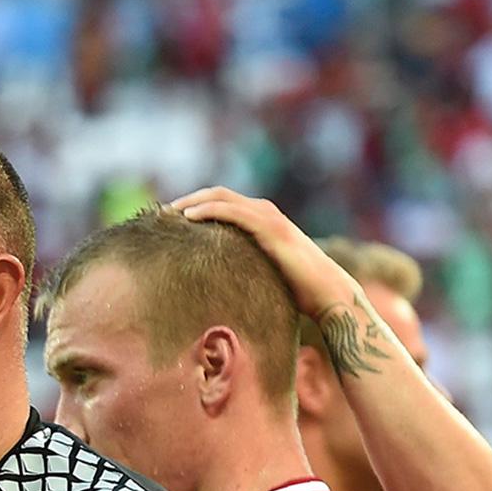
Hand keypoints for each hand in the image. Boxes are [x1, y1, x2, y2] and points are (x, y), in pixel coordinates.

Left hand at [172, 188, 403, 378]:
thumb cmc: (300, 293)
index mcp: (264, 222)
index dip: (199, 206)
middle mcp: (266, 214)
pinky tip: (188, 217)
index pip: (225, 204)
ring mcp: (269, 218)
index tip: (173, 218)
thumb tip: (223, 289)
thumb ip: (246, 270)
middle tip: (163, 211)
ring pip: (223, 198)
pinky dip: (209, 210)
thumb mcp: (264, 276)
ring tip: (168, 212)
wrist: (328, 295)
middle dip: (190, 199)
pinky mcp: (271, 228)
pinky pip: (233, 212)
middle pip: (219, 195)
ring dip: (193, 201)